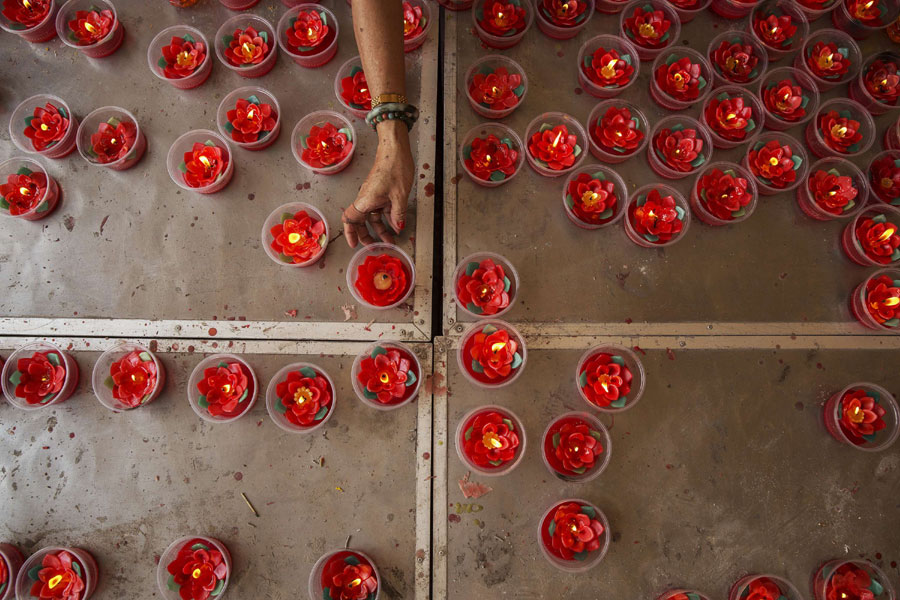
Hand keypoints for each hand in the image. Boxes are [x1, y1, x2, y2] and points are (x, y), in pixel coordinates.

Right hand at [342, 120, 413, 246]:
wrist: (395, 148)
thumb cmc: (394, 167)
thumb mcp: (400, 195)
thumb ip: (398, 214)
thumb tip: (398, 227)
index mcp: (365, 200)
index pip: (350, 220)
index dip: (350, 234)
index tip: (355, 245)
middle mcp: (365, 198)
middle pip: (360, 221)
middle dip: (367, 235)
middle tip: (375, 246)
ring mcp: (373, 195)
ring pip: (372, 216)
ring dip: (380, 229)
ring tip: (391, 239)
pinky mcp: (380, 191)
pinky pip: (380, 209)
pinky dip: (387, 218)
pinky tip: (396, 225)